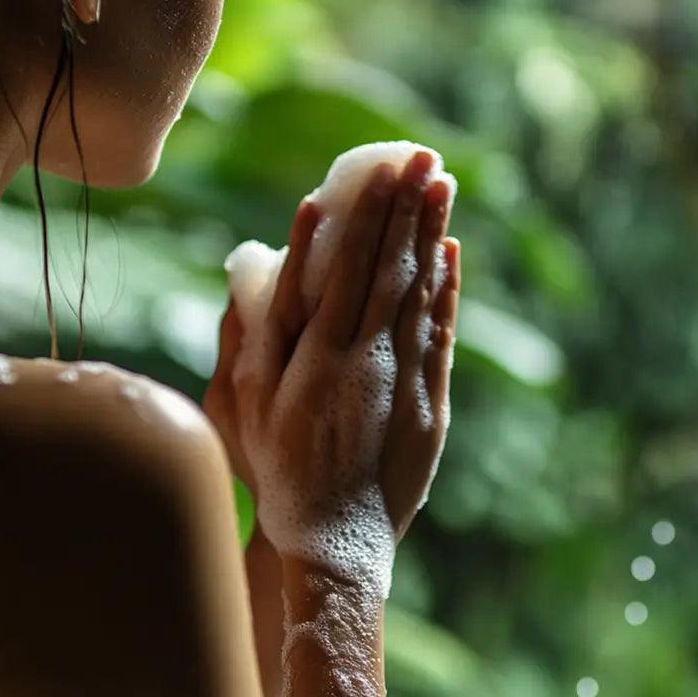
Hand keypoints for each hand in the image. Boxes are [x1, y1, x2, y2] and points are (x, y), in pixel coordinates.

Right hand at [218, 151, 458, 580]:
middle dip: (405, 208)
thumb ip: (251, 336)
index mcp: (320, 356)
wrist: (335, 540)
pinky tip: (451, 256)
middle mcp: (366, 359)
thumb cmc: (278, 472)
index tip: (379, 171)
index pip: (348, 268)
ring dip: (431, 237)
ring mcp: (403, 381)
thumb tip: (252, 270)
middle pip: (390, 270)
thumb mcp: (246, 406)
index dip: (367, 216)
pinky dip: (446, 293)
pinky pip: (440, 336)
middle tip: (422, 156)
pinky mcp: (429, 403)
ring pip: (420, 295)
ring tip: (441, 186)